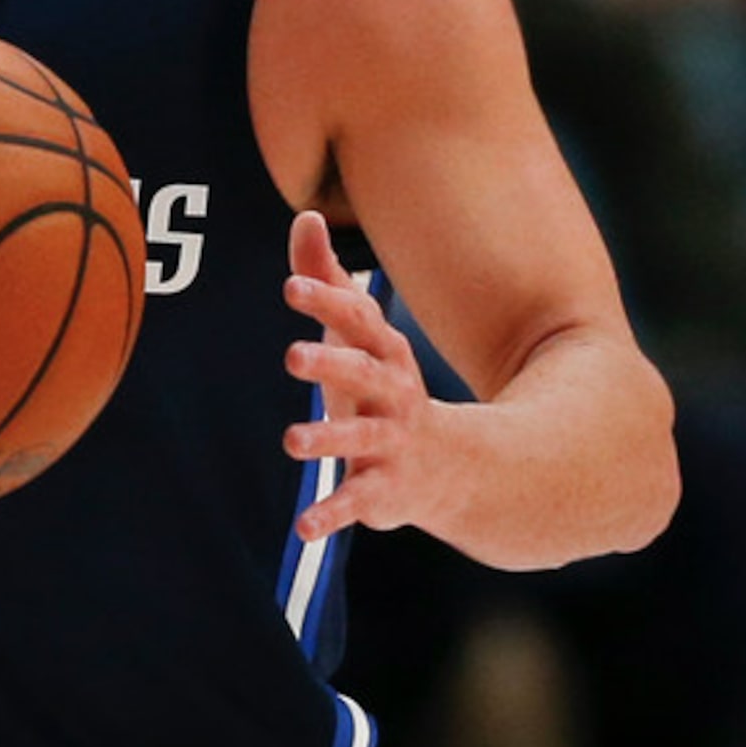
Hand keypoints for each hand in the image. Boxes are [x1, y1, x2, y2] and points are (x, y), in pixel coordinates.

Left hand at [280, 210, 451, 543]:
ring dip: (327, 440)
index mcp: (384, 354)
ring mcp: (392, 445)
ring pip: (359, 441)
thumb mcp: (360, 336)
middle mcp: (393, 396)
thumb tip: (306, 217)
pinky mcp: (384, 491)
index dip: (328, 302)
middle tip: (292, 355)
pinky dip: (331, 516)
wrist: (454, 469)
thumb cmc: (386, 388)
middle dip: (331, 364)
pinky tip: (302, 529)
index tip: (292, 286)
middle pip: (365, 376)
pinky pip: (356, 502)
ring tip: (291, 442)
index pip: (358, 322)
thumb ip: (328, 280)